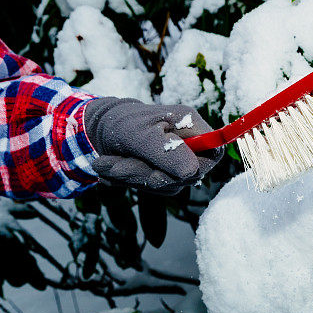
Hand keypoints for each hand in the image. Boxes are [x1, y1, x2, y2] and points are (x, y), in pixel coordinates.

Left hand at [83, 97, 222, 194]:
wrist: (97, 130)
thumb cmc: (121, 123)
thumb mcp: (140, 134)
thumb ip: (167, 151)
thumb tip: (191, 171)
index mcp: (191, 126)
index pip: (215, 151)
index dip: (199, 165)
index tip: (171, 170)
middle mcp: (189, 145)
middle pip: (188, 175)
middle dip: (148, 174)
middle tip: (116, 165)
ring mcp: (178, 162)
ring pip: (169, 185)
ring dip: (133, 178)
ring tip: (108, 164)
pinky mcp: (164, 174)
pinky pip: (154, 189)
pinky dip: (130, 181)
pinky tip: (113, 168)